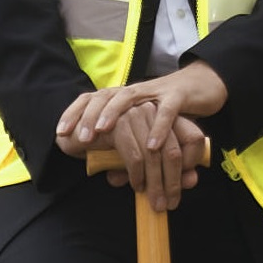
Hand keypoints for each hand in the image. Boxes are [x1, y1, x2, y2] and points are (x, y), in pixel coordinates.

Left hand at [59, 62, 229, 210]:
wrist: (202, 84)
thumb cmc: (168, 111)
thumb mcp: (145, 130)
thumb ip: (130, 151)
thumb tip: (113, 178)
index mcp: (124, 97)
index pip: (93, 98)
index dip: (75, 113)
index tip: (60, 132)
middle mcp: (135, 91)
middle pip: (105, 97)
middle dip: (89, 116)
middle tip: (80, 138)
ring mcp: (156, 92)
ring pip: (130, 99)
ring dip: (113, 115)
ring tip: (100, 132)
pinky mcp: (178, 97)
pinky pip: (166, 112)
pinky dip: (158, 128)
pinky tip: (151, 145)